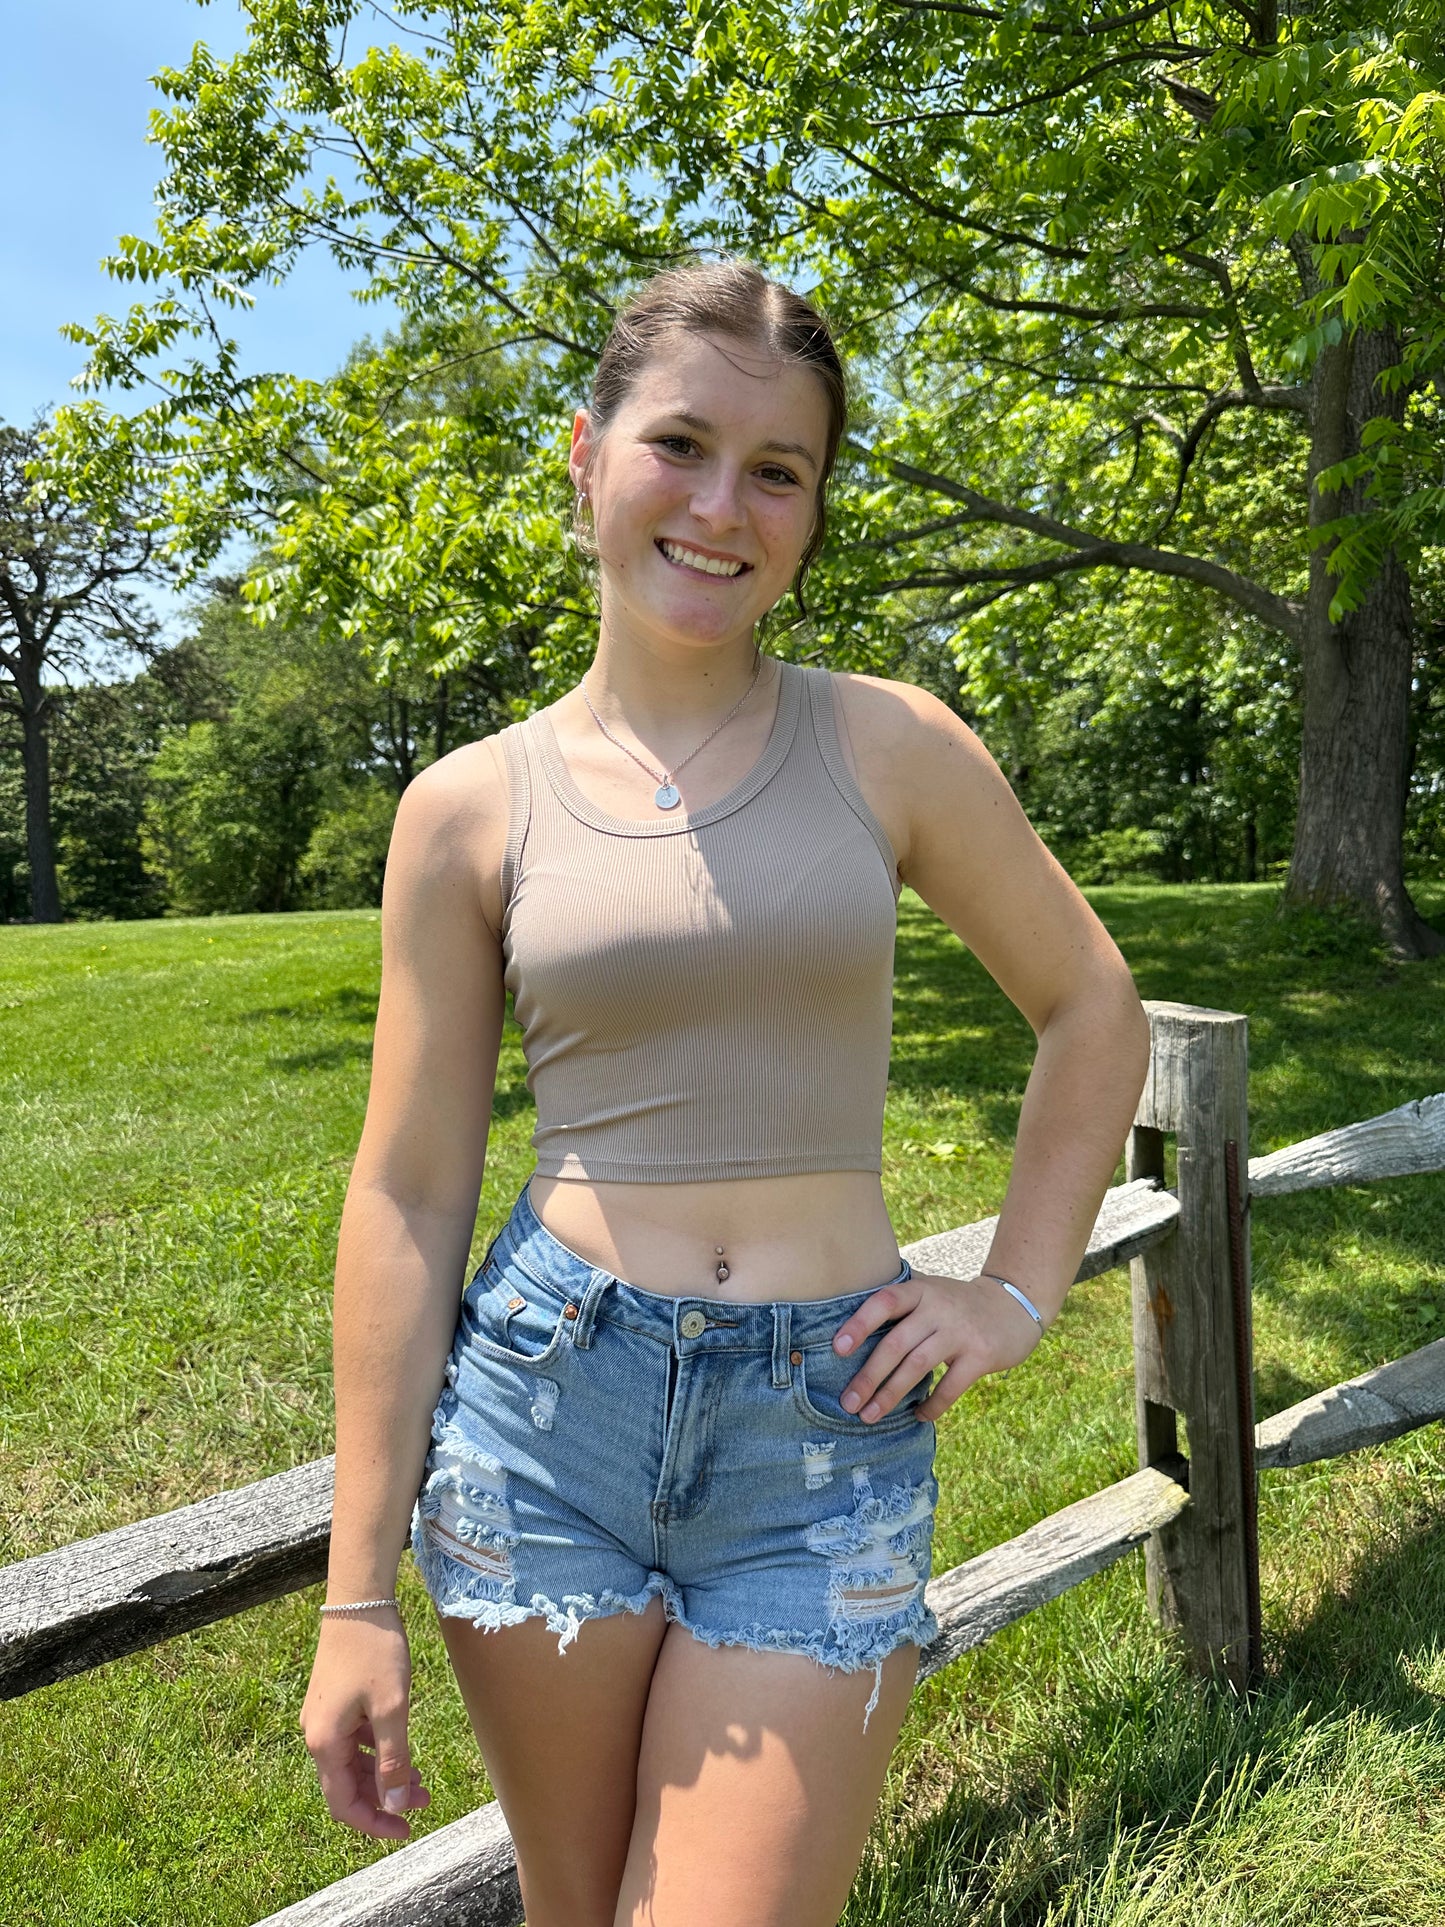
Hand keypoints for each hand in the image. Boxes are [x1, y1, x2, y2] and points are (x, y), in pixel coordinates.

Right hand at [300, 1612, 430, 1839]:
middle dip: (385, 1797)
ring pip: (353, 1762)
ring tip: (422, 1777)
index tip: (406, 1829)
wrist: (359, 1599)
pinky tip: (402, 1747)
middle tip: (425, 1800)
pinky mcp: (334, 1701)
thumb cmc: (375, 1651)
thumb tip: (396, 1805)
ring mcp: (324, 1717)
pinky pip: (354, 1740)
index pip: (343, 1803)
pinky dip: (377, 1750)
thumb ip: (392, 1760)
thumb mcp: (392, 1709)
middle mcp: (317, 1734)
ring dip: (384, 1774)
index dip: (374, 1822)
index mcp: (324, 1743)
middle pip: (348, 1785)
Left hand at [832, 1270, 1043, 1423]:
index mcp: (921, 1290)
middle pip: (896, 1343)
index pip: (884, 1302)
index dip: (859, 1324)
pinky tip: (917, 1416)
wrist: (1014, 1305)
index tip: (838, 1350)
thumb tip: (848, 1339)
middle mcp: (939, 1307)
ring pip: (917, 1366)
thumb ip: (900, 1307)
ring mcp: (961, 1331)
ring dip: (890, 1394)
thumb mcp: (930, 1292)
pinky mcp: (981, 1355)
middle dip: (868, 1376)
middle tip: (848, 1402)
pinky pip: (950, 1387)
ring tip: (869, 1415)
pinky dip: (931, 1405)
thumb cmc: (957, 1304)